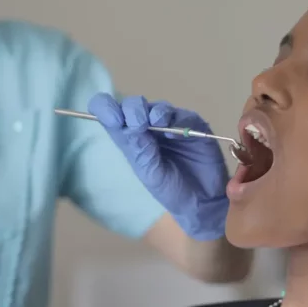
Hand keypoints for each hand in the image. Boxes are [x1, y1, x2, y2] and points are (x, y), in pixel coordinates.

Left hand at [87, 93, 229, 240]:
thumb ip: (139, 149)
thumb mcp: (149, 173)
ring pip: (158, 106)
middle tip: (138, 124)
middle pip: (133, 104)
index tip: (113, 119)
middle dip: (133, 109)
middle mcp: (148, 127)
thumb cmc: (171, 190)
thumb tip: (128, 124)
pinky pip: (184, 115)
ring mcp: (171, 124)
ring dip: (155, 112)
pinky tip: (175, 133)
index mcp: (130, 139)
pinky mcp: (193, 125)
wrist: (201, 201)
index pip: (108, 113)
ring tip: (158, 124)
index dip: (106, 108)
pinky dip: (178, 120)